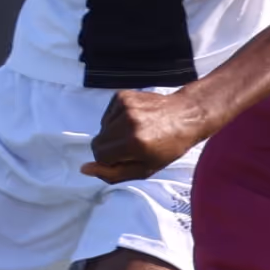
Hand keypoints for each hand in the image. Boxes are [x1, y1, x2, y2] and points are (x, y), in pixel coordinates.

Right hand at [87, 87, 204, 182]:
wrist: (185, 115)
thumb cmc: (168, 147)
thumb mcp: (144, 169)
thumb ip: (113, 173)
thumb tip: (85, 169)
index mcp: (133, 143)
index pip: (99, 155)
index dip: (110, 160)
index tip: (126, 158)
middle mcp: (127, 122)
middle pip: (97, 142)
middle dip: (109, 148)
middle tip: (130, 147)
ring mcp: (125, 106)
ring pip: (102, 128)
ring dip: (114, 133)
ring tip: (136, 132)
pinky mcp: (122, 95)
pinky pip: (108, 115)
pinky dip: (117, 120)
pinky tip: (134, 120)